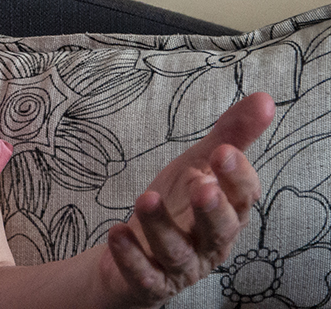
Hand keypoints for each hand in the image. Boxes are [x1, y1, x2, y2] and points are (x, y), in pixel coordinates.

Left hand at [99, 92, 274, 307]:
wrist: (134, 252)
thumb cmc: (177, 204)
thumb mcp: (198, 165)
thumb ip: (230, 136)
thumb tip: (265, 99)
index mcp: (226, 211)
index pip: (242, 197)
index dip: (236, 176)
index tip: (223, 151)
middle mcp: (209, 242)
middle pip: (219, 230)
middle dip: (212, 210)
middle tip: (202, 186)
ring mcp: (180, 265)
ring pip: (177, 251)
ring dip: (162, 226)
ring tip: (145, 198)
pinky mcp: (150, 281)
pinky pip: (143, 274)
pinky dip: (131, 256)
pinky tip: (116, 232)